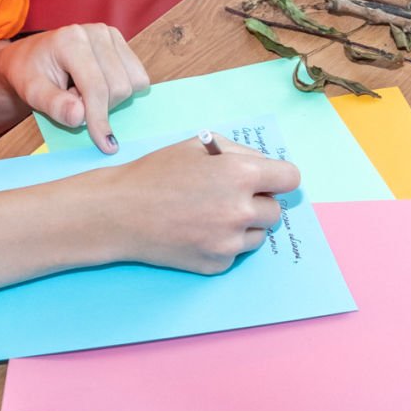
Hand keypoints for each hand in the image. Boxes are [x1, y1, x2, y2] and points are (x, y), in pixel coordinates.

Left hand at [0, 24, 147, 153]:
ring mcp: (110, 34)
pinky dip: (120, 90)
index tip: (105, 144)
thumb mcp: (32, 94)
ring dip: (112, 99)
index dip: (100, 118)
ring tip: (84, 92)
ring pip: (134, 82)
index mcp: (70, 40)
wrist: (29, 57)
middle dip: (102, 107)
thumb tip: (80, 117)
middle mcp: (95, 32)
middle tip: (74, 102)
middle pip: (120, 86)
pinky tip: (97, 86)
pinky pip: (138, 77)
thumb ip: (55, 106)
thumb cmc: (29, 74)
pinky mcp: (120, 42)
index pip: (96, 87)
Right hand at [97, 134, 299, 273]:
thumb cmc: (157, 173)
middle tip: (230, 196)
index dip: (278, 177)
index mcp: (241, 174)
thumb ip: (239, 153)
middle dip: (259, 202)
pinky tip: (197, 231)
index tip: (268, 180)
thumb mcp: (199, 145)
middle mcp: (241, 211)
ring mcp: (230, 243)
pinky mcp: (217, 264)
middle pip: (275, 210)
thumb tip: (266, 168)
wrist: (120, 212)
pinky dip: (223, 243)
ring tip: (210, 214)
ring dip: (244, 225)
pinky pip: (235, 253)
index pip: (290, 178)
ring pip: (259, 234)